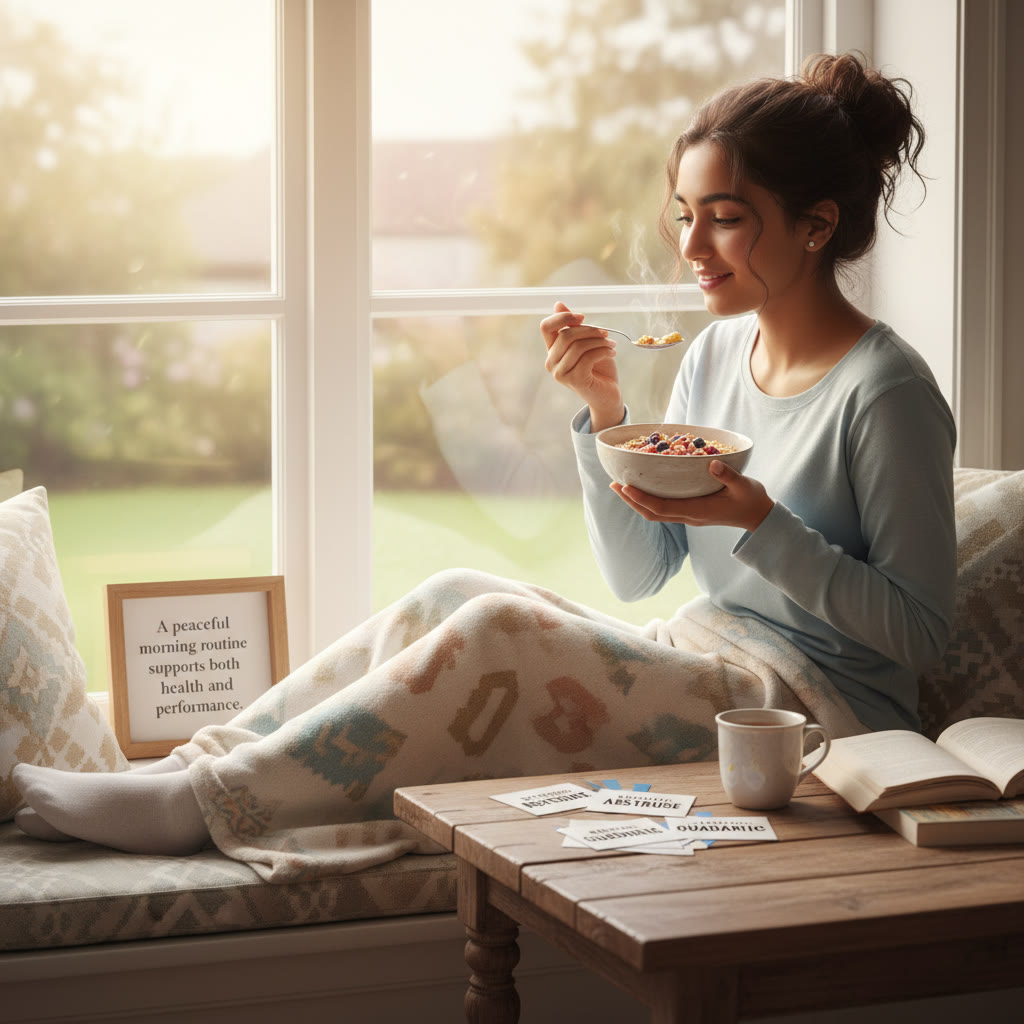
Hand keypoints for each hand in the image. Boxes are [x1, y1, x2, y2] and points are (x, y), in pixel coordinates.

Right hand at [541, 301, 622, 429]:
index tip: (583, 317)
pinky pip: (588, 357)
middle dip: (589, 330)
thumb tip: (558, 304)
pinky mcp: (574, 380)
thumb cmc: (598, 369)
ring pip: (578, 346)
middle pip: (566, 335)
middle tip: (606, 333)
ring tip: (612, 345)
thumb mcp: (587, 343)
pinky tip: (612, 353)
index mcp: (552, 350)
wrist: (608, 395)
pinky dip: (603, 351)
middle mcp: (552, 362)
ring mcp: (561, 373)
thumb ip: (573, 326)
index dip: (563, 317)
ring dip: (600, 342)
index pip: (546, 326)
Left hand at [612, 460, 774, 532]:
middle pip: (652, 513)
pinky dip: (648, 501)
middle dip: (631, 500)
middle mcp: (689, 517)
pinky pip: (663, 510)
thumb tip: (713, 463)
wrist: (758, 517)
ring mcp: (688, 517)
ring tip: (620, 487)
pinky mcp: (690, 513)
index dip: (642, 499)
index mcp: (698, 512)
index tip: (625, 487)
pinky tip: (642, 489)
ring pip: (655, 514)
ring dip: (636, 502)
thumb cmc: (752, 500)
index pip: (663, 508)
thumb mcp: (744, 485)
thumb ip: (729, 475)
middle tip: (613, 484)